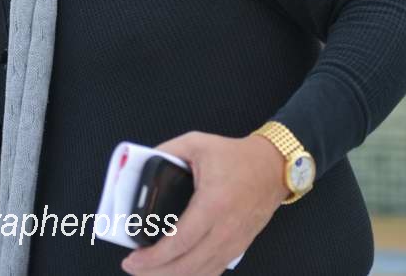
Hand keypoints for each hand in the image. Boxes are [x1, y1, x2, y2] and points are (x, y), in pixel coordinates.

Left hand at [121, 131, 288, 275]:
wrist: (272, 167)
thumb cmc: (235, 156)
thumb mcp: (195, 143)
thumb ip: (165, 152)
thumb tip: (140, 165)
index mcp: (212, 204)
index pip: (179, 241)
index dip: (154, 257)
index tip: (133, 259)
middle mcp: (225, 229)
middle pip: (187, 265)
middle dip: (156, 271)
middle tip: (133, 267)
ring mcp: (234, 242)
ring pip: (201, 272)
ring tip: (147, 272)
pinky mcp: (238, 247)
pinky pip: (214, 270)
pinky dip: (192, 275)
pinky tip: (174, 273)